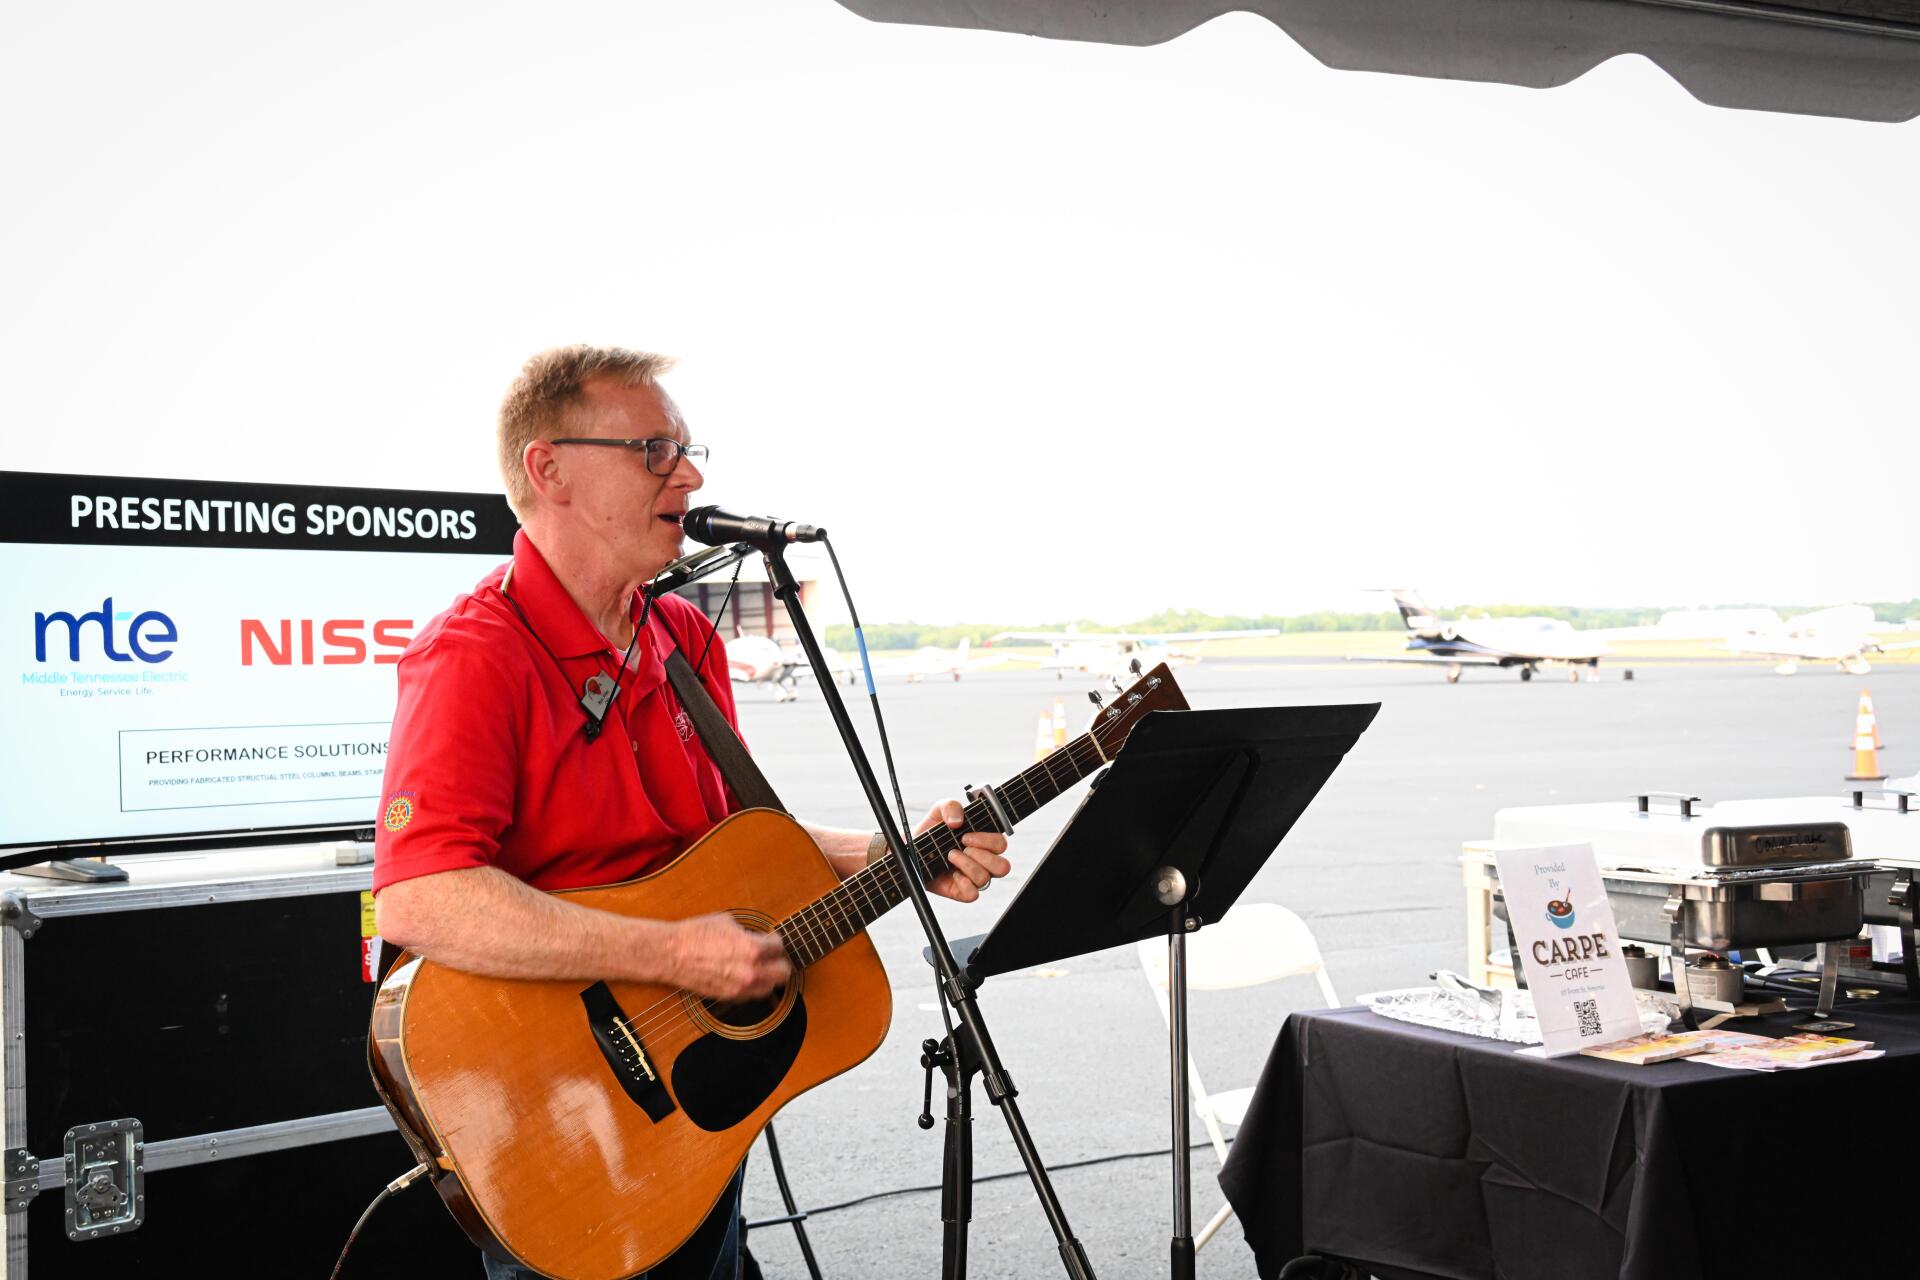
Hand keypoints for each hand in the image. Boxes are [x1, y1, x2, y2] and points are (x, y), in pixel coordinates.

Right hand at [669, 912, 791, 999]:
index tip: (770, 938)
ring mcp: (740, 987)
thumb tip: (758, 937)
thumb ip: (749, 933)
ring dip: (769, 976)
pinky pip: (751, 995)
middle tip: (772, 955)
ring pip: (770, 987)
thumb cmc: (695, 934)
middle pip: (784, 972)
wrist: (671, 954)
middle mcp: (750, 972)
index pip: (779, 947)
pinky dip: (753, 986)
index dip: (775, 940)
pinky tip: (745, 975)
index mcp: (752, 949)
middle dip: (779, 961)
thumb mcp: (728, 922)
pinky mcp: (729, 997)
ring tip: (760, 966)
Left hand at [916, 800, 1010, 903]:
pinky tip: (952, 874)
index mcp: (984, 841)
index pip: (1001, 844)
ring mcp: (973, 877)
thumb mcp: (939, 811)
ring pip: (986, 879)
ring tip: (950, 856)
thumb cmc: (931, 830)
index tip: (965, 836)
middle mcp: (983, 861)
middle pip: (1003, 866)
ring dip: (967, 865)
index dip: (986, 840)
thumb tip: (957, 821)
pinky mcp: (961, 891)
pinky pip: (973, 894)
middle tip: (962, 847)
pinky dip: (963, 883)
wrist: (912, 848)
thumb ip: (951, 806)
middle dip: (981, 855)